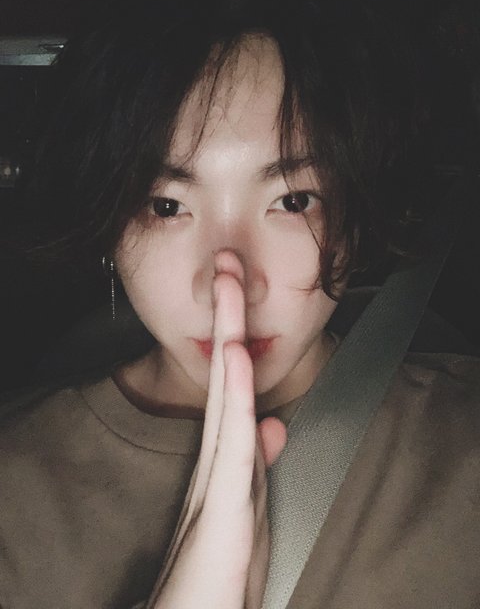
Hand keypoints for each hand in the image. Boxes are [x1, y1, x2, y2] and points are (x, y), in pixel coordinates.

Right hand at [147, 250, 286, 608]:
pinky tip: (237, 359)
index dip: (235, 335)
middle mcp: (214, 463)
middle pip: (225, 376)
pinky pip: (231, 443)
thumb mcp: (248, 510)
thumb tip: (272, 425)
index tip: (236, 291)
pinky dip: (236, 397)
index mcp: (223, 461)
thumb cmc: (219, 575)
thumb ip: (257, 466)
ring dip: (229, 338)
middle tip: (227, 265)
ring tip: (229, 287)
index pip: (232, 386)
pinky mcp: (220, 513)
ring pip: (226, 396)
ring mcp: (215, 483)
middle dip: (227, 317)